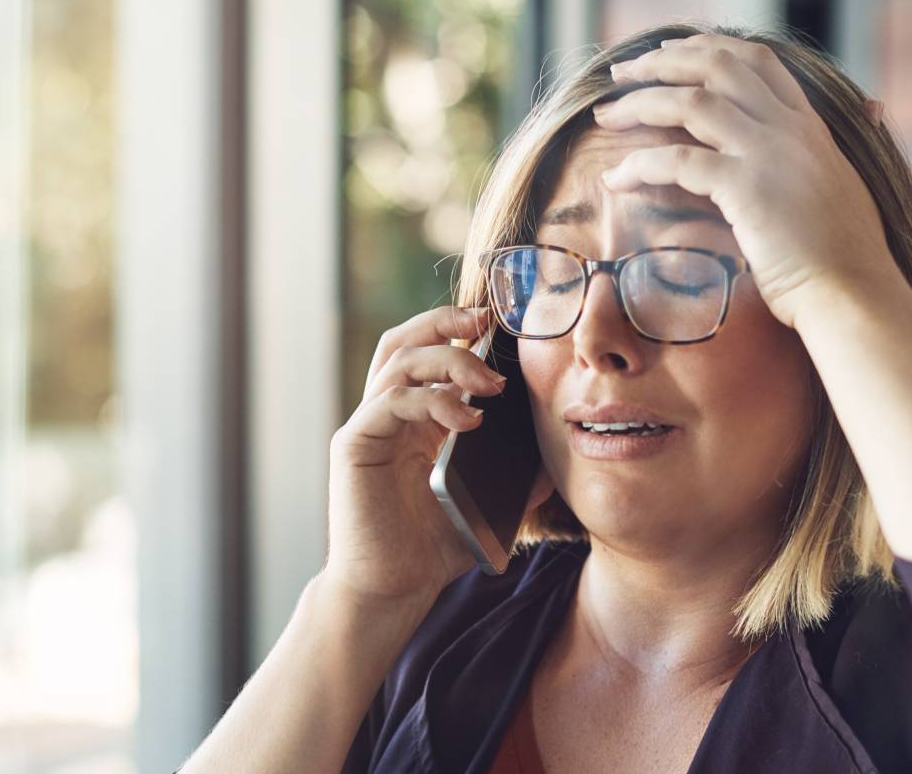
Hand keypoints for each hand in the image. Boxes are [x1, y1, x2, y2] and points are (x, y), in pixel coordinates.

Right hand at [323, 306, 503, 608]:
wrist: (393, 589)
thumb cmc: (433, 549)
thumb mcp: (487, 504)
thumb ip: (516, 478)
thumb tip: (556, 457)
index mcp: (414, 419)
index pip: (427, 352)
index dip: (457, 328)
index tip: (500, 325)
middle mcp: (387, 414)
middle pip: (405, 341)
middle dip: (444, 320)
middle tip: (486, 322)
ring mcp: (369, 426)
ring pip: (399, 361)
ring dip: (448, 360)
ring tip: (490, 385)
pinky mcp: (355, 445)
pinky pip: (390, 402)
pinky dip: (431, 400)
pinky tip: (467, 420)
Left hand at [597, 33, 903, 327]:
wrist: (857, 295)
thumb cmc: (846, 261)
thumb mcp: (840, 192)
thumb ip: (820, 162)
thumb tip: (846, 132)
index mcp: (810, 127)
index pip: (758, 61)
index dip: (709, 48)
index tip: (668, 55)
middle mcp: (791, 129)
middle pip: (718, 65)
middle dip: (662, 62)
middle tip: (622, 73)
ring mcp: (770, 154)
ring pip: (691, 101)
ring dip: (640, 102)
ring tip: (606, 115)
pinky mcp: (747, 189)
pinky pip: (677, 161)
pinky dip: (639, 164)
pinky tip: (615, 179)